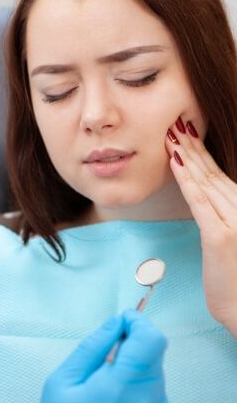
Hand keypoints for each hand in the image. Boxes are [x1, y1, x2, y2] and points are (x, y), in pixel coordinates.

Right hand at [34, 310, 170, 402]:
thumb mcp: (62, 382)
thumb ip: (92, 347)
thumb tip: (114, 323)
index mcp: (123, 387)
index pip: (151, 338)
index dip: (138, 321)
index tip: (122, 320)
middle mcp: (149, 402)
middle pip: (155, 353)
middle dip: (133, 343)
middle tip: (105, 355)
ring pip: (155, 373)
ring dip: (135, 366)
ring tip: (104, 385)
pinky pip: (155, 394)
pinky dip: (139, 387)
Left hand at [166, 116, 236, 334]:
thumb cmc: (234, 278)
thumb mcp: (228, 240)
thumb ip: (220, 216)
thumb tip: (202, 196)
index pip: (219, 175)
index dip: (201, 152)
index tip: (184, 133)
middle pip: (212, 173)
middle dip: (191, 147)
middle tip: (173, 124)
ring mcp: (234, 221)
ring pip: (205, 181)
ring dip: (186, 156)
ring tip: (171, 135)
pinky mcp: (220, 236)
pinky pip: (200, 201)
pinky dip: (187, 179)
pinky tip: (175, 162)